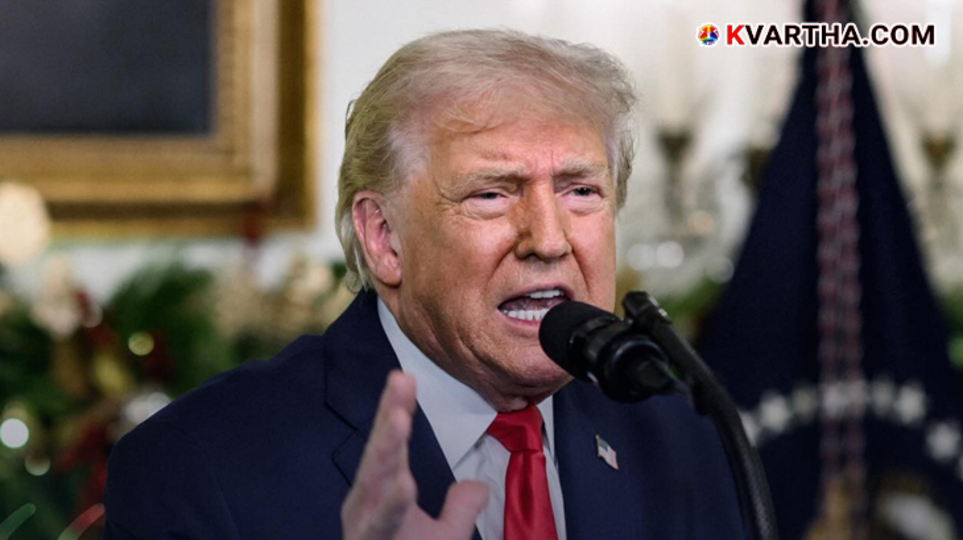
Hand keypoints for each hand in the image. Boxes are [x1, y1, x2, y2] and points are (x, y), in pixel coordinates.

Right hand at [341, 371, 488, 539]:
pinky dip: (390, 505)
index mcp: (379, 496)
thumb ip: (458, 510)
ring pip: (373, 487)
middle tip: (399, 383)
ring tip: (398, 421)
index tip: (404, 376)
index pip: (390, 446)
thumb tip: (477, 484)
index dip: (395, 409)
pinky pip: (379, 526)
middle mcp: (366, 508)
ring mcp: (365, 529)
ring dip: (385, 453)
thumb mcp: (442, 539)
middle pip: (377, 456)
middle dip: (387, 419)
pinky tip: (403, 484)